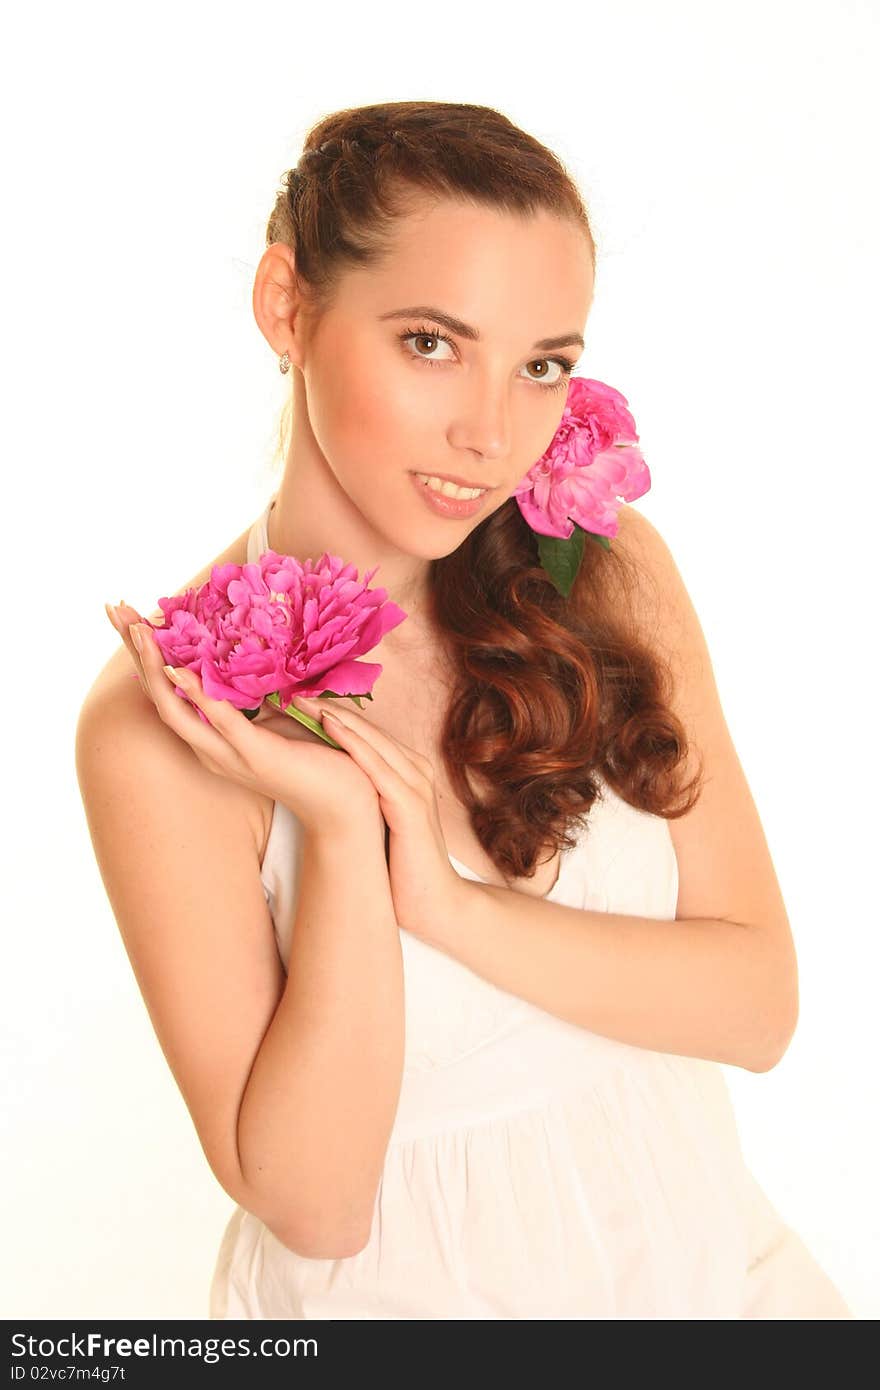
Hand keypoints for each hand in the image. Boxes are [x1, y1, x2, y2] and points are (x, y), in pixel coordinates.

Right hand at [104, 603, 381, 834]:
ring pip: (176, 710)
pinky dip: (196, 694)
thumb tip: (244, 653)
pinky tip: (179, 670)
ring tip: (139, 631)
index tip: (126, 615)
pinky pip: (220, 721)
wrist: (343, 806)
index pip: (166, 691)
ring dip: (155, 667)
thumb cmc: (315, 758)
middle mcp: (209, 748)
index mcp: (211, 738)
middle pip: (157, 696)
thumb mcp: (277, 716)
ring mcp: (228, 755)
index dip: (143, 655)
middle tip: (115, 610)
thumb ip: (253, 693)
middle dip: (135, 652)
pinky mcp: (255, 755)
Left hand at [289, 693, 470, 938]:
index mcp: (407, 770)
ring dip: (337, 715)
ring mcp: (415, 784)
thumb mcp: (377, 820)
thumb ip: (361, 795)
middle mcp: (414, 769)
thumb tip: (323, 779)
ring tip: (302, 697)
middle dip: (330, 705)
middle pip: (367, 728)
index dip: (332, 713)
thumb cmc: (400, 865)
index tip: (295, 697)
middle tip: (292, 685)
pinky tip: (329, 725)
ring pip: (371, 739)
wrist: (434, 904)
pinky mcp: (409, 804)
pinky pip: (377, 765)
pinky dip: (352, 742)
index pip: (366, 733)